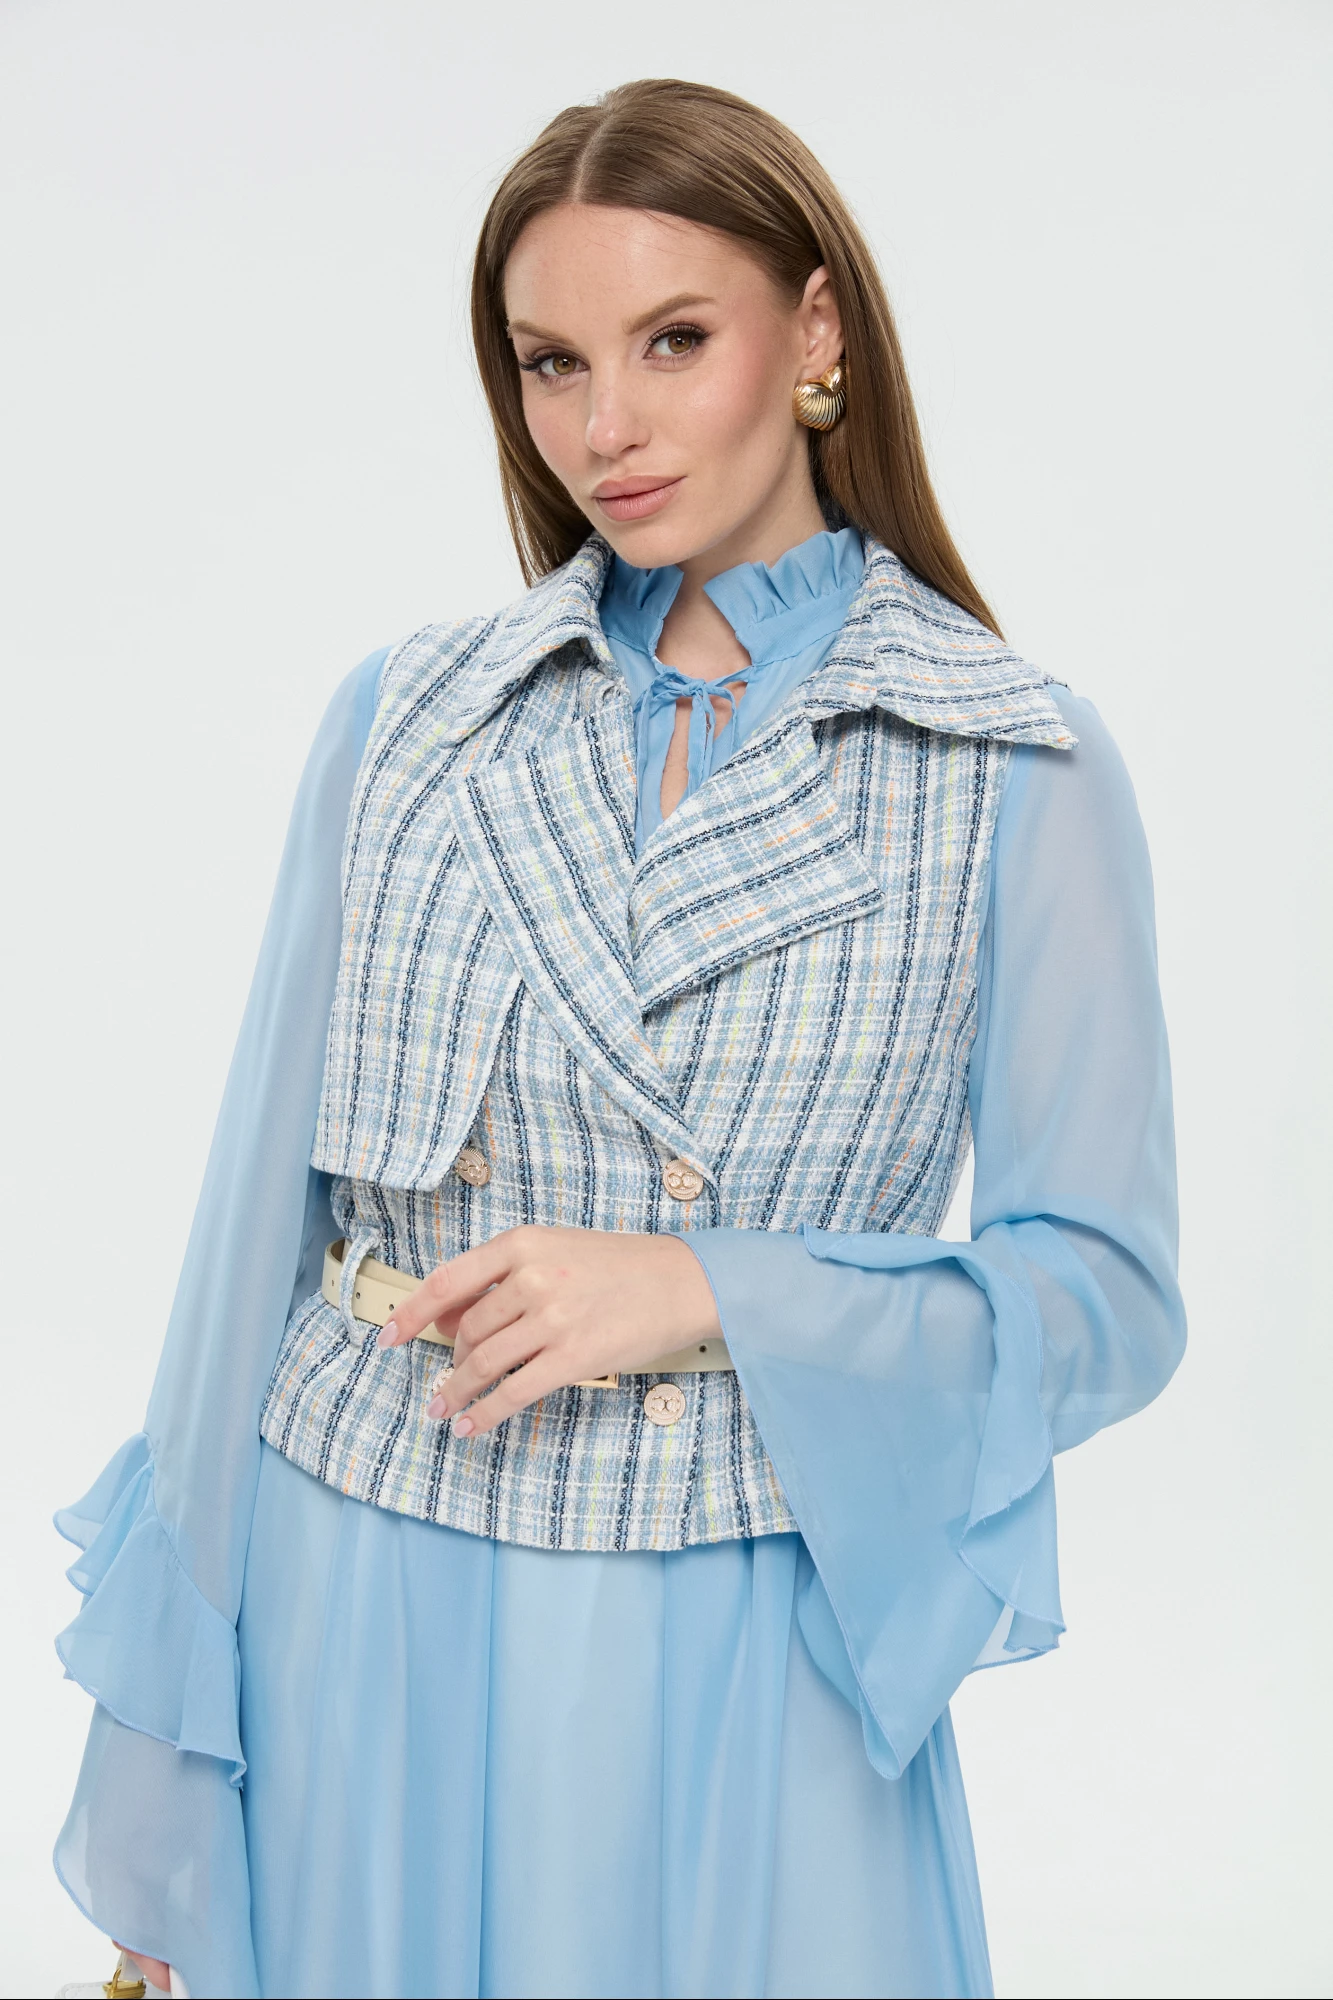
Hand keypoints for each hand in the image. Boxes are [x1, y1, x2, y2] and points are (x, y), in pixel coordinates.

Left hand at [377, 1226, 720, 1435]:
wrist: (682, 1280)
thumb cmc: (618, 1266)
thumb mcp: (555, 1252)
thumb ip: (502, 1280)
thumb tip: (444, 1318)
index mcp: (523, 1243)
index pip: (447, 1281)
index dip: (410, 1313)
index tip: (388, 1337)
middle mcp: (532, 1277)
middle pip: (468, 1329)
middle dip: (451, 1360)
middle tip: (445, 1379)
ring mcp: (553, 1318)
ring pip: (484, 1362)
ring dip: (457, 1391)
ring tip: (443, 1408)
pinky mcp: (574, 1357)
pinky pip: (514, 1392)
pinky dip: (484, 1414)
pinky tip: (469, 1427)